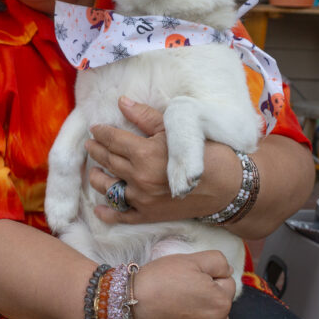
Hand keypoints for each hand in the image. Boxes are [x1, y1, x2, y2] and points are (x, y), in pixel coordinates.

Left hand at [86, 97, 238, 223]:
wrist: (229, 186)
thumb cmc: (206, 152)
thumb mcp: (176, 130)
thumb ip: (145, 117)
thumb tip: (122, 102)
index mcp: (144, 153)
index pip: (113, 140)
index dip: (101, 132)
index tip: (95, 128)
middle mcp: (139, 177)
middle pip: (108, 161)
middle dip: (96, 151)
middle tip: (90, 144)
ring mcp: (142, 199)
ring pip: (108, 188)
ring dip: (97, 178)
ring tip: (94, 170)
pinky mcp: (149, 215)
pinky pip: (122, 216)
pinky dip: (108, 213)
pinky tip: (100, 209)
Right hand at [130, 251, 235, 318]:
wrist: (128, 306)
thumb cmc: (158, 280)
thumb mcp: (189, 260)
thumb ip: (217, 262)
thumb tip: (229, 271)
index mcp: (222, 301)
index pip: (226, 284)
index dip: (207, 279)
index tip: (188, 280)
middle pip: (220, 308)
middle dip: (207, 300)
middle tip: (181, 296)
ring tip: (177, 312)